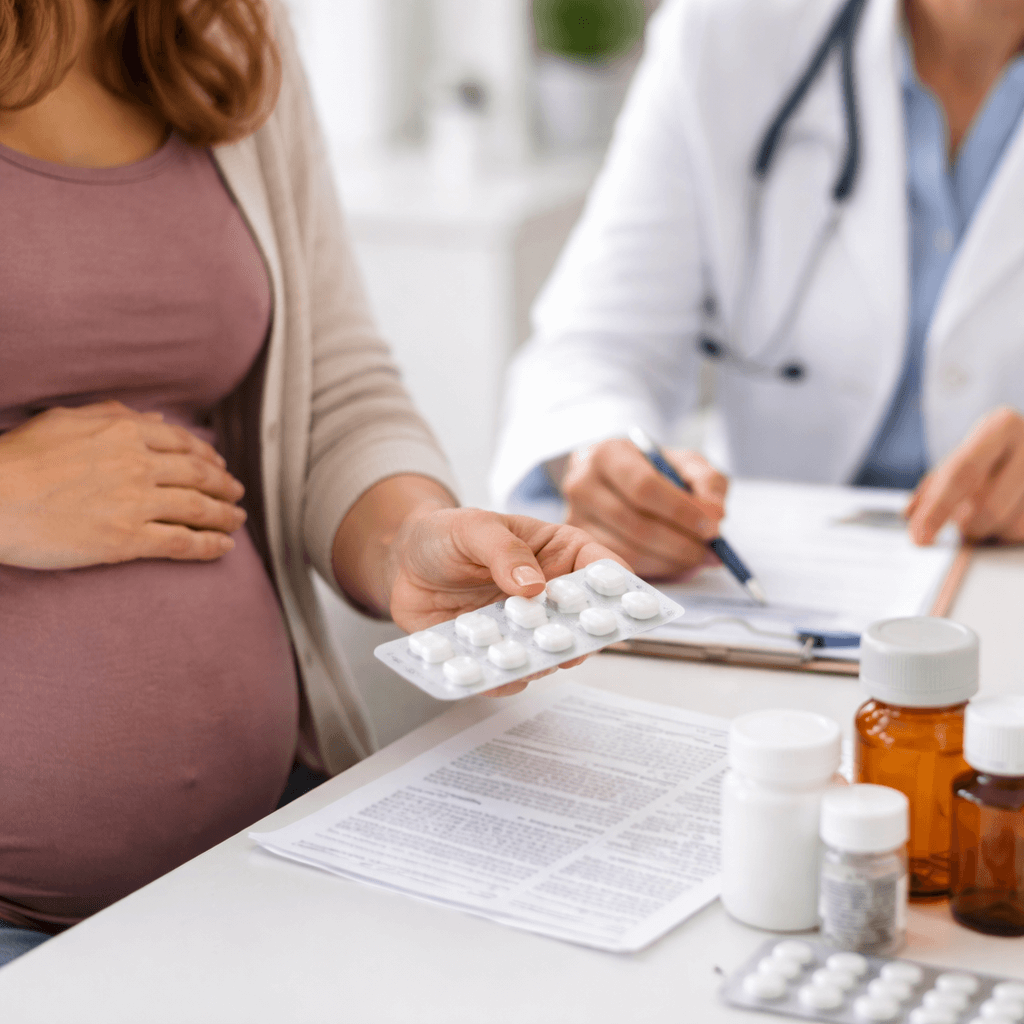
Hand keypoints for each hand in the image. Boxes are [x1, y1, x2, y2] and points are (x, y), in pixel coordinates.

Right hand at [0, 401, 247, 568]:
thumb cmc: (19, 457)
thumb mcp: (66, 420)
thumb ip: (114, 415)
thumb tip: (156, 418)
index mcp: (125, 431)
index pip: (184, 444)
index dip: (209, 457)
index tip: (220, 466)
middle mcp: (138, 464)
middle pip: (199, 475)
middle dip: (225, 486)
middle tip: (238, 494)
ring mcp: (135, 502)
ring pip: (198, 508)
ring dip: (226, 515)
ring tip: (238, 520)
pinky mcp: (126, 540)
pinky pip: (181, 542)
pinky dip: (209, 545)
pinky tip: (224, 548)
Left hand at [388, 508, 626, 695]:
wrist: (403, 562)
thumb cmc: (447, 534)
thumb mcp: (474, 528)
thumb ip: (504, 551)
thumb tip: (532, 584)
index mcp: (558, 553)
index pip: (601, 567)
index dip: (618, 587)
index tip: (624, 605)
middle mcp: (548, 594)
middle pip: (581, 622)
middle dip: (581, 638)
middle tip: (574, 650)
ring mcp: (524, 627)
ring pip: (546, 654)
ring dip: (539, 663)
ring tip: (527, 667)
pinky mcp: (495, 651)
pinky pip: (505, 674)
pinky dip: (499, 680)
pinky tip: (488, 678)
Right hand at [558, 439, 726, 578]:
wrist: (611, 478)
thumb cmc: (650, 469)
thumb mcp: (683, 462)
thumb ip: (707, 481)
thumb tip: (715, 515)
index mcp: (607, 454)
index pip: (644, 487)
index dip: (681, 511)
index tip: (712, 526)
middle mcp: (582, 484)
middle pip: (636, 524)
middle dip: (681, 542)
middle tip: (711, 550)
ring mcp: (576, 518)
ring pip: (628, 550)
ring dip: (671, 560)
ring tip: (699, 557)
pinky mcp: (580, 546)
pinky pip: (622, 564)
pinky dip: (656, 568)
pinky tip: (675, 562)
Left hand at [906, 407, 1023, 544]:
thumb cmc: (988, 456)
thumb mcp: (958, 459)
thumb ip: (932, 488)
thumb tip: (911, 517)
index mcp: (1001, 426)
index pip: (962, 473)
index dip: (938, 508)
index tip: (919, 537)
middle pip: (988, 506)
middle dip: (965, 525)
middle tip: (958, 526)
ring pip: (1010, 526)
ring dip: (988, 532)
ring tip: (983, 515)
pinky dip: (1007, 535)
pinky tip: (1004, 519)